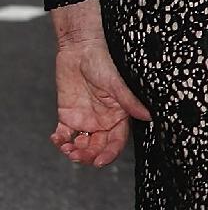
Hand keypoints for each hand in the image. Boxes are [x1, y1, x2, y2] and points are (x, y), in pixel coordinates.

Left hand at [49, 5, 149, 166]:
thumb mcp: (116, 82)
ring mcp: (86, 119)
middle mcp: (103, 121)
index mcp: (119, 116)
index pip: (116, 142)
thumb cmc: (102, 60)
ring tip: (66, 148)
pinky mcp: (68, 114)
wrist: (79, 47)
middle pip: (98, 147)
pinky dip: (60, 140)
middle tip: (78, 155)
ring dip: (74, 151)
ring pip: (82, 144)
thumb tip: (149, 116)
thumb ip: (129, 101)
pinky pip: (64, 134)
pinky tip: (57, 139)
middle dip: (88, 156)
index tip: (99, 162)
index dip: (109, 154)